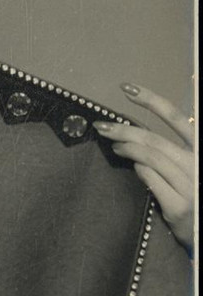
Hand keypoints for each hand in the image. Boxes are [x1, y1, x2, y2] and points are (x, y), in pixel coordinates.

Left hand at [94, 84, 193, 250]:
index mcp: (199, 150)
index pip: (177, 118)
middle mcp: (197, 165)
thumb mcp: (186, 166)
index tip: (126, 88)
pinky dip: (138, 169)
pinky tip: (133, 168)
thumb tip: (133, 132)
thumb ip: (169, 150)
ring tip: (114, 146)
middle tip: (102, 126)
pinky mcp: (179, 206)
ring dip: (127, 148)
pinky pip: (150, 178)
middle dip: (124, 129)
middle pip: (155, 139)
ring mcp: (190, 187)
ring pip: (150, 157)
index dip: (152, 100)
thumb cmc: (193, 193)